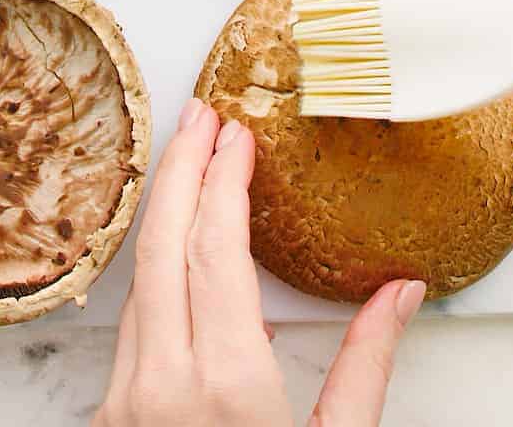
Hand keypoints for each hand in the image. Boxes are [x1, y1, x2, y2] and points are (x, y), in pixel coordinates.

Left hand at [95, 99, 424, 425]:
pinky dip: (153, 265)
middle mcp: (162, 382)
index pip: (215, 246)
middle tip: (200, 114)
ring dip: (163, 209)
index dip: (225, 179)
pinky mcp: (109, 415)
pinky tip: (173, 242)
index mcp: (227, 385)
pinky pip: (132, 318)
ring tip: (188, 159)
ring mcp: (125, 399)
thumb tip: (403, 292)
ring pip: (140, 274)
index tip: (238, 134)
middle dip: (182, 166)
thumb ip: (368, 367)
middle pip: (165, 242)